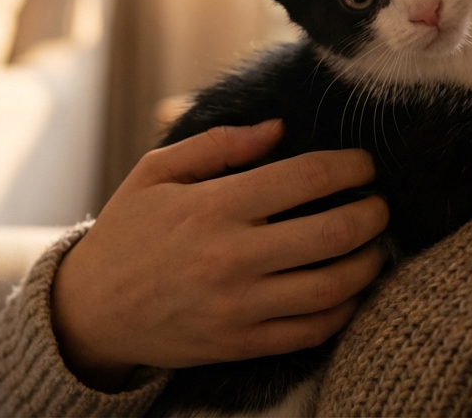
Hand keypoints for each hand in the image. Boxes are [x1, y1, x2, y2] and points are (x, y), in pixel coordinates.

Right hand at [50, 120, 388, 391]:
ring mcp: (239, 306)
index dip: (348, 166)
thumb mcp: (156, 173)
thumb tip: (279, 128)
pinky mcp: (241, 344)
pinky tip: (350, 290)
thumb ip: (218, 145)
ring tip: (374, 246)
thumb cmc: (127, 232)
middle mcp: (232, 257)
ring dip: (368, 263)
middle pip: (331, 234)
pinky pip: (311, 331)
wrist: (91, 311)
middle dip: (371, 213)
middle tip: (380, 204)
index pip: (303, 178)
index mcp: (213, 207)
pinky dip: (344, 309)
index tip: (365, 164)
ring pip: (331, 287)